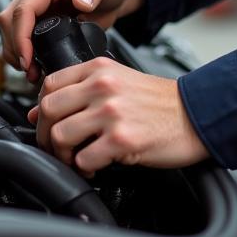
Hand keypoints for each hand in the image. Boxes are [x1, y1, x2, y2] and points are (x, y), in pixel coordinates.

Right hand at [0, 0, 143, 82]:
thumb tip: (81, 2)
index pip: (23, 9)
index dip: (21, 36)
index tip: (27, 58)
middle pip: (10, 22)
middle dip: (15, 49)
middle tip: (30, 71)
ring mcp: (37, 8)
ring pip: (11, 31)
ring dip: (16, 54)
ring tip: (33, 73)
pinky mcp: (41, 21)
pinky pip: (23, 38)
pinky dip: (24, 55)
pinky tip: (35, 67)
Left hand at [27, 57, 208, 172]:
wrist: (196, 114)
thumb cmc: (159, 102)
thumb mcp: (118, 82)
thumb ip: (81, 90)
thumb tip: (40, 111)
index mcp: (99, 69)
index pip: (49, 84)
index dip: (42, 109)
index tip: (47, 124)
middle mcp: (103, 86)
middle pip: (49, 110)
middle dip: (45, 135)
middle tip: (56, 148)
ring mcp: (112, 112)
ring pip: (61, 136)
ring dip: (63, 155)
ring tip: (76, 159)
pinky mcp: (123, 139)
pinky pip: (84, 158)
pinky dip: (85, 168)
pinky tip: (95, 166)